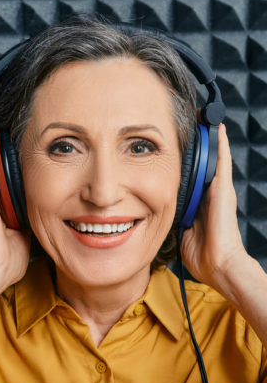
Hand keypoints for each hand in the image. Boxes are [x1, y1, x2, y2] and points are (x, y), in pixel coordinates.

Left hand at [179, 123, 249, 294]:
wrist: (219, 265)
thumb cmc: (203, 254)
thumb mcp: (181, 231)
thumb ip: (174, 217)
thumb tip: (157, 212)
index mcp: (199, 203)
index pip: (190, 176)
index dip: (184, 160)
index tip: (174, 143)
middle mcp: (210, 194)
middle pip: (202, 162)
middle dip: (196, 144)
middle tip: (189, 121)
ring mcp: (219, 191)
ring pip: (213, 158)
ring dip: (208, 139)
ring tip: (203, 117)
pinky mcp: (224, 191)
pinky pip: (222, 163)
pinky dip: (220, 145)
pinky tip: (216, 129)